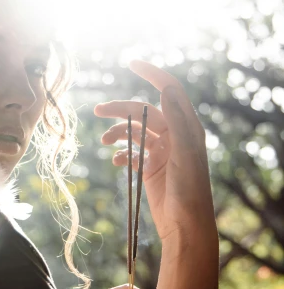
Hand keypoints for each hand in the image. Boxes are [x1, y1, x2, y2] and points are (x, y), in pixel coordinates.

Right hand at [94, 60, 216, 241]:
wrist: (186, 226)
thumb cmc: (189, 192)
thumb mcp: (184, 154)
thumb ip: (177, 122)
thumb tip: (166, 89)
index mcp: (186, 127)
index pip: (169, 90)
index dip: (152, 74)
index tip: (131, 63)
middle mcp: (175, 135)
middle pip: (143, 111)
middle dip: (121, 110)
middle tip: (98, 110)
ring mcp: (163, 151)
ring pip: (135, 131)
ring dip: (119, 133)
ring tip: (105, 141)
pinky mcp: (153, 167)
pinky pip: (133, 152)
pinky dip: (123, 153)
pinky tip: (117, 161)